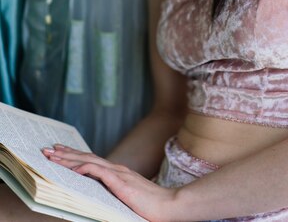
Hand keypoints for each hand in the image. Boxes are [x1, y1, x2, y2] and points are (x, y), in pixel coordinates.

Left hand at [42, 145, 175, 221]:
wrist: (169, 206)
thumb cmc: (151, 206)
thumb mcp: (127, 198)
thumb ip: (113, 193)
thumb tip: (95, 195)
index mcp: (118, 173)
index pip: (91, 160)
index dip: (74, 156)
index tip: (60, 152)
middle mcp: (117, 169)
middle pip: (86, 157)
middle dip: (66, 154)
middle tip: (48, 150)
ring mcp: (119, 174)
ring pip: (88, 162)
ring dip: (69, 158)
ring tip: (53, 156)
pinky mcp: (120, 182)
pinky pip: (98, 172)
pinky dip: (84, 168)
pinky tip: (74, 169)